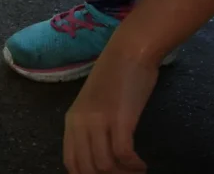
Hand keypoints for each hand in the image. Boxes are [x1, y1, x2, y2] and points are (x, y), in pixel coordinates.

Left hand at [63, 49, 157, 172]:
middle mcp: (81, 122)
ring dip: (123, 173)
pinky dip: (134, 165)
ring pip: (105, 165)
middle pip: (87, 168)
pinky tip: (142, 164)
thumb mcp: (93, 104)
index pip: (71, 162)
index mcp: (72, 120)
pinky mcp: (120, 118)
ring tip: (136, 170)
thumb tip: (98, 154)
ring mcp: (99, 120)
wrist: (129, 51)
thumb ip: (90, 127)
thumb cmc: (115, 76)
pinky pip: (123, 154)